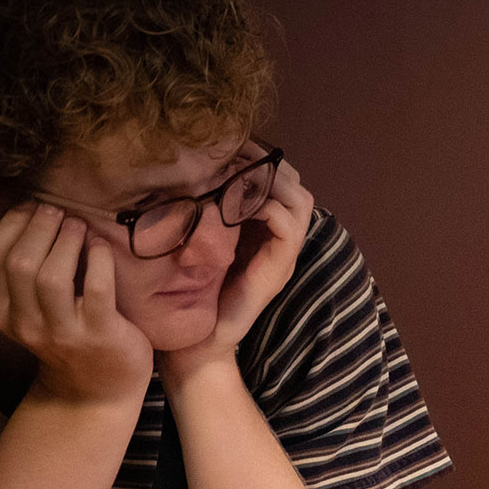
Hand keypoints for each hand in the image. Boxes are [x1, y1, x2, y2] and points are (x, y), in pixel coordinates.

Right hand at [0, 201, 152, 405]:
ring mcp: (63, 332)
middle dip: (38, 227)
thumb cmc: (65, 336)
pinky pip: (95, 289)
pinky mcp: (100, 334)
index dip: (8, 225)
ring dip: (65, 240)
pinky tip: (100, 246)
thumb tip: (18, 215)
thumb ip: (17, 273)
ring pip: (50, 277)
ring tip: (77, 224)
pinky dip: (98, 259)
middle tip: (56, 210)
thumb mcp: (28, 309)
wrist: (97, 389)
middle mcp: (25, 325)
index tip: (28, 207)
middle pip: (19, 263)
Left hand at [168, 159, 314, 374]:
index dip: (262, 158)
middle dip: (269, 163)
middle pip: (297, 187)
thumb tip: (189, 174)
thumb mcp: (196, 242)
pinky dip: (264, 206)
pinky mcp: (277, 270)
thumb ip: (205, 213)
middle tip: (236, 152)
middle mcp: (280, 241)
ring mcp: (283, 256)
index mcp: (264, 232)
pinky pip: (286, 226)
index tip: (232, 144)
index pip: (283, 182)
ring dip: (270, 182)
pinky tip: (232, 202)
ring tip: (237, 173)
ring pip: (299, 201)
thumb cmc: (191, 295)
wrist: (199, 344)